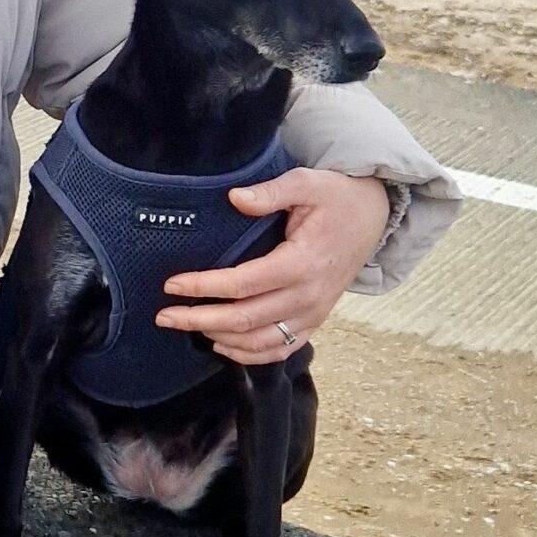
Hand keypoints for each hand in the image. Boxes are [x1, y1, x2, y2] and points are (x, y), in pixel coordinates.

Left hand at [155, 168, 390, 364]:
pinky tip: (222, 346)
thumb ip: (270, 192)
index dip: (205, 287)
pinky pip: (281, 349)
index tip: (172, 285)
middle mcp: (308, 296)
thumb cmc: (336, 197)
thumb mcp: (306, 183)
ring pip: (261, 341)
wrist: (373, 217)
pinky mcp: (315, 320)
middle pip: (246, 319)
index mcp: (302, 263)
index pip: (244, 283)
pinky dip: (250, 354)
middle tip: (164, 315)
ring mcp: (314, 313)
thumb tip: (234, 198)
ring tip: (186, 326)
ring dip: (220, 338)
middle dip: (200, 320)